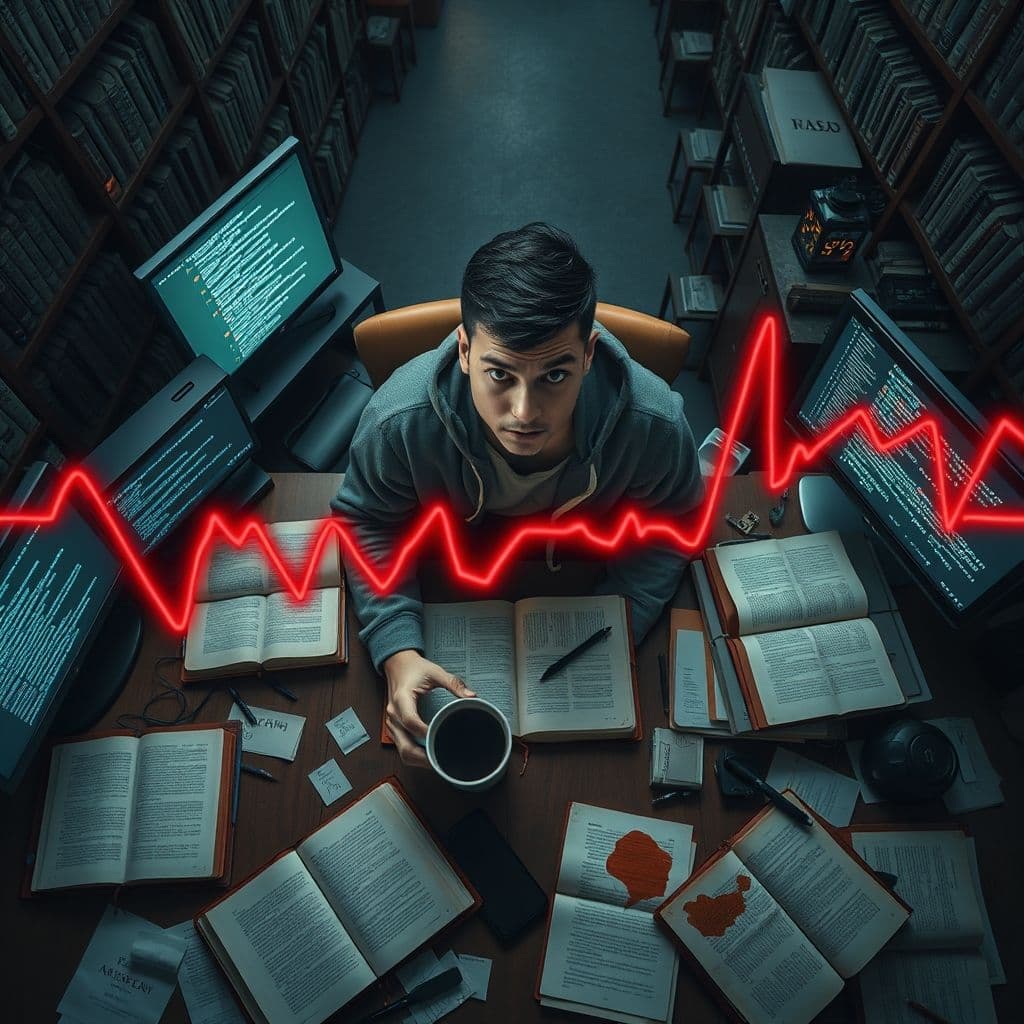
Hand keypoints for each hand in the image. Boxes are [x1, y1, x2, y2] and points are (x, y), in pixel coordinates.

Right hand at [383, 650, 475, 767]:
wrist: (397, 664)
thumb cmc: (414, 668)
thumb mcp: (435, 672)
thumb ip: (454, 683)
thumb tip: (471, 696)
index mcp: (402, 699)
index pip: (412, 723)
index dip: (427, 734)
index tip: (443, 738)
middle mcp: (393, 714)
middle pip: (404, 745)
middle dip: (423, 757)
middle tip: (443, 761)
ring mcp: (392, 722)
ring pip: (402, 750)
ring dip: (419, 759)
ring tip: (438, 761)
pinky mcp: (394, 727)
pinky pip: (401, 746)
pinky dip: (414, 754)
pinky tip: (429, 755)